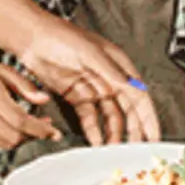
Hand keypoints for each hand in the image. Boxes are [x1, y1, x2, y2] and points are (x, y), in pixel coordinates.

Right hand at [0, 60, 59, 149]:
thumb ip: (20, 82)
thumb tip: (42, 98)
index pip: (23, 121)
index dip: (41, 129)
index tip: (52, 132)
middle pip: (17, 137)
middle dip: (33, 135)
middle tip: (44, 129)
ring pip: (6, 143)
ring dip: (21, 139)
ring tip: (28, 128)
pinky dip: (6, 140)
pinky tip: (9, 129)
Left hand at [16, 17, 159, 146]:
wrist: (31, 38)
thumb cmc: (60, 36)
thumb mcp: (89, 53)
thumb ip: (111, 72)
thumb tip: (132, 87)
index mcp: (118, 65)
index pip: (139, 95)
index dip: (147, 117)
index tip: (153, 136)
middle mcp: (108, 78)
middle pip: (127, 109)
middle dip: (133, 130)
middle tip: (134, 148)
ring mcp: (92, 88)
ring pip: (109, 116)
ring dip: (113, 132)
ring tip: (113, 148)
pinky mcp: (76, 96)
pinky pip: (89, 117)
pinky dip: (93, 130)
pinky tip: (96, 141)